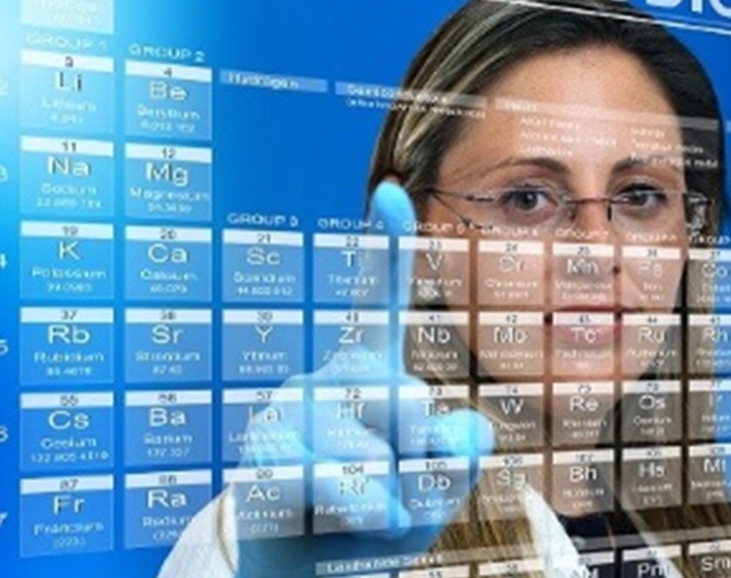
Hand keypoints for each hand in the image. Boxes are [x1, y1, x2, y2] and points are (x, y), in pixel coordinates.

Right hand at [234, 182, 494, 577]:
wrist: (308, 572)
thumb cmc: (378, 518)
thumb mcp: (437, 489)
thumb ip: (461, 456)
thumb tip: (465, 433)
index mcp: (369, 368)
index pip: (380, 302)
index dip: (386, 246)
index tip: (390, 191)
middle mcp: (326, 378)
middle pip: (409, 402)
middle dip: (421, 460)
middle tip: (394, 487)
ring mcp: (291, 414)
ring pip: (376, 451)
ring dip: (391, 501)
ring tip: (366, 512)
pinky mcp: (266, 458)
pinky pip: (332, 481)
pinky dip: (357, 511)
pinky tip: (355, 518)